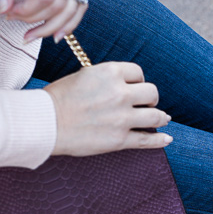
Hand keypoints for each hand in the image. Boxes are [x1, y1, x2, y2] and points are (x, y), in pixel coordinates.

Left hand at [0, 0, 86, 43]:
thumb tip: (4, 10)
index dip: (28, 11)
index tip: (8, 13)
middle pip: (60, 5)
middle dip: (37, 21)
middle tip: (16, 25)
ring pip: (74, 9)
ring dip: (54, 27)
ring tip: (32, 37)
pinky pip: (81, 4)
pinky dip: (70, 22)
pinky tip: (55, 34)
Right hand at [46, 62, 172, 155]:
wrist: (44, 123)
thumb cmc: (59, 99)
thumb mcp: (84, 76)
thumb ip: (107, 79)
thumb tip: (127, 85)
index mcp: (110, 73)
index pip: (139, 73)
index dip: (138, 81)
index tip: (134, 88)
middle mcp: (120, 93)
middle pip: (152, 93)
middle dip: (150, 98)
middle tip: (145, 104)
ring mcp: (122, 117)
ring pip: (156, 116)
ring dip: (160, 118)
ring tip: (161, 120)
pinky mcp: (120, 139)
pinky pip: (148, 140)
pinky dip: (160, 140)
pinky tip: (167, 139)